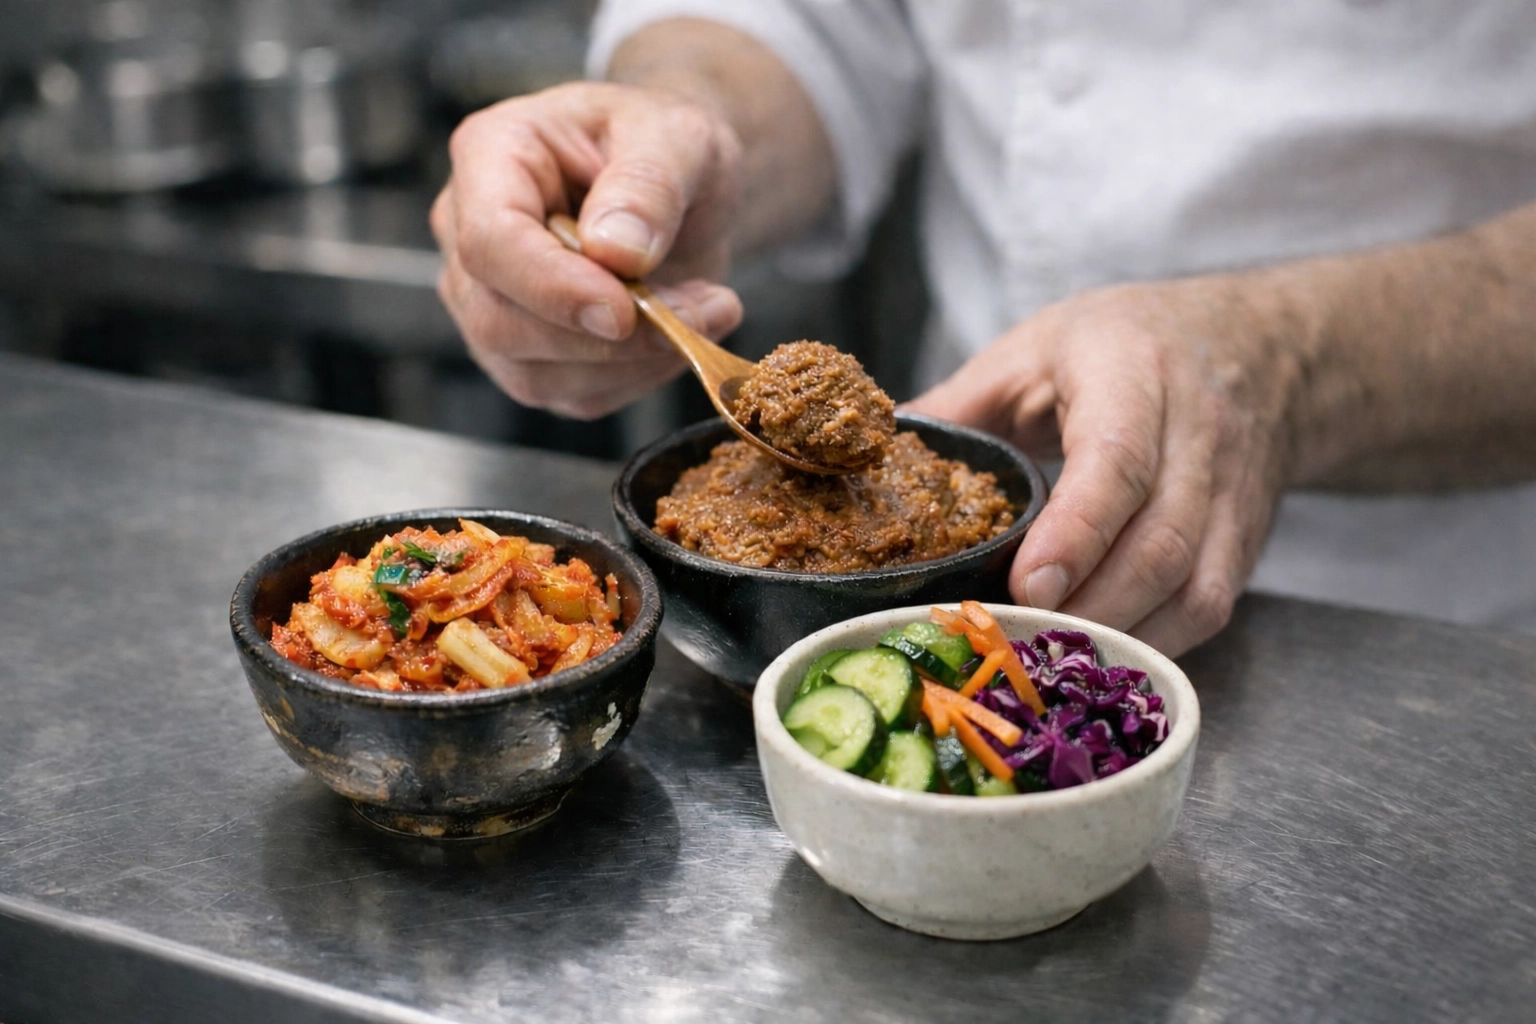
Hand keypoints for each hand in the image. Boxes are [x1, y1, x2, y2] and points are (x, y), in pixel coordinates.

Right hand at [431, 82, 744, 418]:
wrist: (683, 184)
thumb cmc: (667, 145)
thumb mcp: (680, 137)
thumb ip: (649, 185)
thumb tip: (615, 251)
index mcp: (492, 156)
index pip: (489, 242)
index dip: (553, 287)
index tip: (625, 309)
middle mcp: (468, 234)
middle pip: (499, 321)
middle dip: (603, 339)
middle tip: (702, 309)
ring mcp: (489, 302)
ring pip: (534, 374)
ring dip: (633, 361)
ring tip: (706, 311)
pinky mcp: (528, 356)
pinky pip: (574, 395)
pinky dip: (639, 377)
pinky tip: (680, 333)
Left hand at [907, 278, 1300, 655]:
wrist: (1260, 345)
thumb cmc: (1130, 342)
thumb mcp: (1035, 349)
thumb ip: (960, 405)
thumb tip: (879, 456)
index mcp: (1133, 374)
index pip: (1116, 462)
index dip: (1076, 533)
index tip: (1026, 584)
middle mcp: (1199, 434)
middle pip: (1158, 543)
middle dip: (1085, 607)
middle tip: (1013, 641)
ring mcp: (1233, 492)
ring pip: (1191, 587)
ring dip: (1118, 635)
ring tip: (1045, 659)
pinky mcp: (1246, 540)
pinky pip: (1207, 608)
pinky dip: (1153, 644)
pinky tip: (1098, 656)